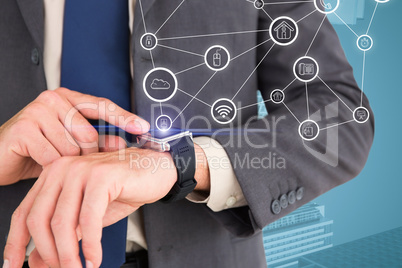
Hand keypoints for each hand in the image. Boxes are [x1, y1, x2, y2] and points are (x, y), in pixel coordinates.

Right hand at [0, 88, 149, 184]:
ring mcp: (37, 111)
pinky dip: (50, 167)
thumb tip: (122, 144)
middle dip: (85, 156)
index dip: (125, 118)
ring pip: (73, 149)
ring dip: (66, 163)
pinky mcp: (24, 128)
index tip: (144, 127)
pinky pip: (53, 157)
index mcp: (68, 98)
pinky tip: (39, 162)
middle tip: (70, 160)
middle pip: (90, 134)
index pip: (103, 106)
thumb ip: (95, 141)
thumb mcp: (70, 144)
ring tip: (51, 159)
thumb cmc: (36, 148)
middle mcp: (53, 99)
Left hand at [4, 147, 177, 267]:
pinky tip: (95, 258)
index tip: (14, 266)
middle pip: (40, 220)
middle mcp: (63, 169)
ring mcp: (82, 170)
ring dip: (69, 254)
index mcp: (53, 175)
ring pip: (63, 222)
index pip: (24, 212)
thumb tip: (37, 260)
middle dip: (48, 254)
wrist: (156, 169)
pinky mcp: (102, 177)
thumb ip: (63, 233)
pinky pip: (89, 218)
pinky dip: (91, 244)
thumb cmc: (124, 188)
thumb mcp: (88, 214)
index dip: (16, 243)